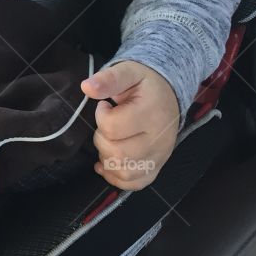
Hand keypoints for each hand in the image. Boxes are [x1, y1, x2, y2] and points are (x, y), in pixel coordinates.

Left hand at [80, 60, 179, 189]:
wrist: (169, 93)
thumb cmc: (145, 83)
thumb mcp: (128, 72)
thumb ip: (109, 78)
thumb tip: (86, 87)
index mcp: (152, 114)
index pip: (113, 128)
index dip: (100, 117)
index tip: (104, 107)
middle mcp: (160, 140)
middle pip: (118, 154)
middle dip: (101, 140)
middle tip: (105, 125)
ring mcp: (160, 157)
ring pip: (125, 173)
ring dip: (107, 160)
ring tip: (108, 141)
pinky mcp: (158, 167)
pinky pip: (135, 184)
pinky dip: (116, 178)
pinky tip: (107, 163)